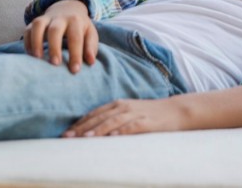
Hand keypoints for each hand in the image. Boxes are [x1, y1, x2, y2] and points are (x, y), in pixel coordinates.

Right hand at [23, 0, 97, 72]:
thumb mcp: (90, 33)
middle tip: (55, 64)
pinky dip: (27, 42)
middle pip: (55, 30)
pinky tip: (31, 55)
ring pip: (38, 25)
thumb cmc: (80, 27)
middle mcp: (60, 18)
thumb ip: (91, 47)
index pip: (76, 38)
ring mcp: (46, 19)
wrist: (68, 8)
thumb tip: (91, 62)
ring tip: (38, 58)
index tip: (75, 70)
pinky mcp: (35, 23)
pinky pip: (28, 30)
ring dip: (36, 41)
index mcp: (76, 21)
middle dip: (54, 47)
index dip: (75, 54)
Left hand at [65, 98, 183, 136]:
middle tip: (67, 137)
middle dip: (82, 128)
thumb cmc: (150, 114)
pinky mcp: (147, 122)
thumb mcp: (129, 113)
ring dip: (98, 130)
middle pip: (99, 118)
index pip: (94, 114)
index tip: (66, 134)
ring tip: (85, 138)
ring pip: (113, 122)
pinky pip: (132, 127)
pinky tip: (112, 137)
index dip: (80, 123)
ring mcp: (136, 114)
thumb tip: (92, 130)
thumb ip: (113, 118)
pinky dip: (121, 131)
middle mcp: (124, 107)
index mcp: (118, 104)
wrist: (176, 111)